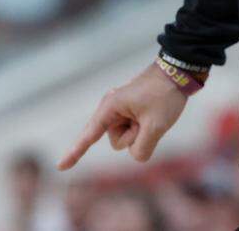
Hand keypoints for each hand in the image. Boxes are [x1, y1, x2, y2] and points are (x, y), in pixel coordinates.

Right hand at [58, 62, 189, 169]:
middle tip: (151, 116)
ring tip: (154, 112)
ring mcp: (121, 109)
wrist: (179, 71)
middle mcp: (111, 108)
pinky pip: (134, 130)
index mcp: (111, 107)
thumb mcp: (156, 126)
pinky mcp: (130, 110)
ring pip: (127, 138)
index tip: (60, 167)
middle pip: (117, 141)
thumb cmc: (165, 95)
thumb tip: (136, 155)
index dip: (75, 153)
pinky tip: (154, 112)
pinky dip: (145, 128)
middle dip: (135, 137)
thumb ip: (142, 149)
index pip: (89, 135)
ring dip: (142, 131)